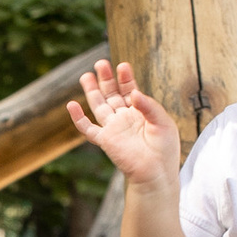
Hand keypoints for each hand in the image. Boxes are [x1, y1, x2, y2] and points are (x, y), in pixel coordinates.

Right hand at [66, 57, 182, 188]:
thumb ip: (149, 106)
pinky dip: (78, 118)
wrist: (156, 173)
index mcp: (140, 112)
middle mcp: (124, 118)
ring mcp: (114, 128)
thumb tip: (133, 93)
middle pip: (111, 94)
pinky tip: (71, 105)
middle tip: (100, 63)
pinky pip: (88, 129)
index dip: (125, 78)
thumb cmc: (164, 150)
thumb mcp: (163, 122)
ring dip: (92, 91)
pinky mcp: (105, 141)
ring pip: (98, 106)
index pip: (129, 90)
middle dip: (106, 79)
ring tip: (86, 75)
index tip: (123, 65)